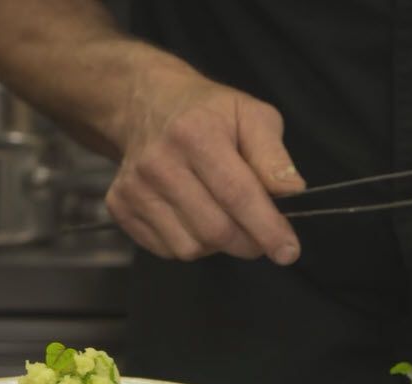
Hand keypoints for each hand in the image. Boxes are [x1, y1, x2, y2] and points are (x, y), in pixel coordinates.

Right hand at [105, 66, 305, 262]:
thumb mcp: (252, 115)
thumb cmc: (208, 113)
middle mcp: (158, 163)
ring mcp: (134, 188)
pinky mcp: (119, 207)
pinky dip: (189, 243)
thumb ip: (274, 155)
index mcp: (196, 133)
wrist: (146, 105)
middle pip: (214, 230)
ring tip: (222, 216)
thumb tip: (292, 193)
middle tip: (260, 234)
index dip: (267, 228)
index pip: (237, 194)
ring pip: (190, 248)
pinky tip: (193, 216)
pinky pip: (166, 249)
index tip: (288, 251)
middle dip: (248, 242)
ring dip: (217, 244)